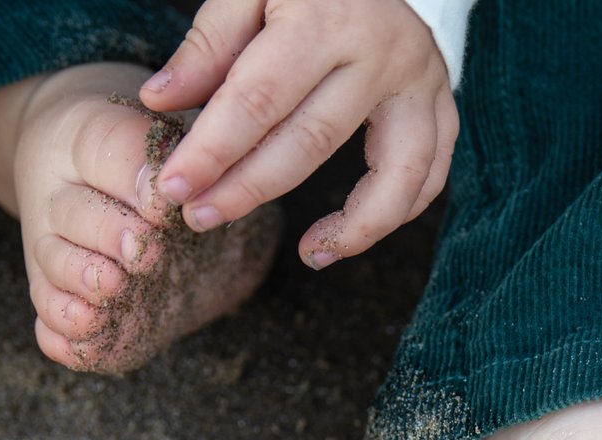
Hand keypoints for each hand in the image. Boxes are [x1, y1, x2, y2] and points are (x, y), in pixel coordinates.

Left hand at [138, 0, 457, 267]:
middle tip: (200, 218)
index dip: (212, 150)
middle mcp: (381, 52)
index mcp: (326, 18)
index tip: (173, 187)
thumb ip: (208, 44)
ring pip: (395, 173)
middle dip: (250, 189)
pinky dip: (397, 212)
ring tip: (310, 255)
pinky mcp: (440, 101)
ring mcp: (420, 81)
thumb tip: (161, 103)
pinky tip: (353, 235)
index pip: (259, 100)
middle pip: (311, 142)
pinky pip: (431, 173)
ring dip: (353, 227)